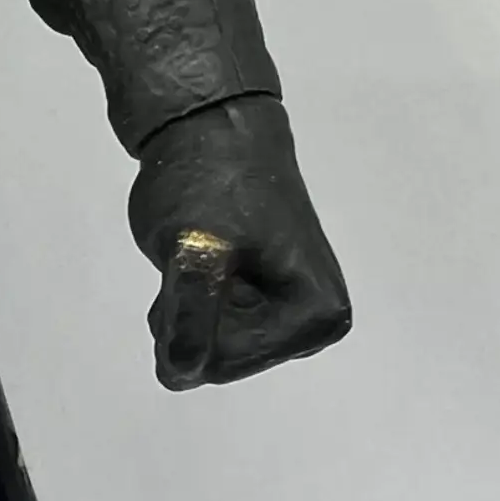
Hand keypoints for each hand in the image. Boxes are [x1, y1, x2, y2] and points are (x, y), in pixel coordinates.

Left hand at [128, 95, 351, 389]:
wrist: (211, 128)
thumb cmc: (214, 180)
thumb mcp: (196, 250)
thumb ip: (191, 315)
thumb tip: (181, 372)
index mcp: (319, 317)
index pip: (226, 362)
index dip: (192, 318)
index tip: (200, 262)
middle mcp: (315, 327)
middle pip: (221, 364)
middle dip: (190, 315)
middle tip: (196, 256)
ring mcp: (288, 320)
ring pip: (206, 352)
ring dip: (186, 307)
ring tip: (201, 253)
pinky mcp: (264, 309)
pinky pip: (206, 334)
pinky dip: (189, 302)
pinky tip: (203, 260)